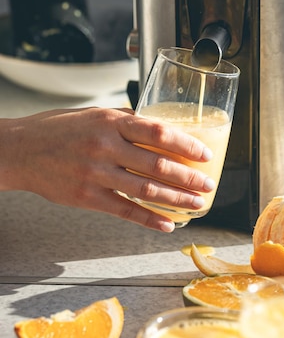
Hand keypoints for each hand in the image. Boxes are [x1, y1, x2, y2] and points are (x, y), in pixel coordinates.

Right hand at [0, 107, 213, 232]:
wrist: (22, 150)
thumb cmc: (58, 129)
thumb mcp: (94, 114)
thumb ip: (126, 121)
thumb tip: (157, 127)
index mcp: (111, 122)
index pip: (158, 132)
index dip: (186, 145)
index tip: (204, 154)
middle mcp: (106, 146)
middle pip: (158, 164)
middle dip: (189, 178)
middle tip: (208, 184)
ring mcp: (96, 173)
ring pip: (146, 189)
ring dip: (177, 200)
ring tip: (197, 205)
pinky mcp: (87, 197)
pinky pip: (126, 210)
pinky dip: (150, 219)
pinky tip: (167, 224)